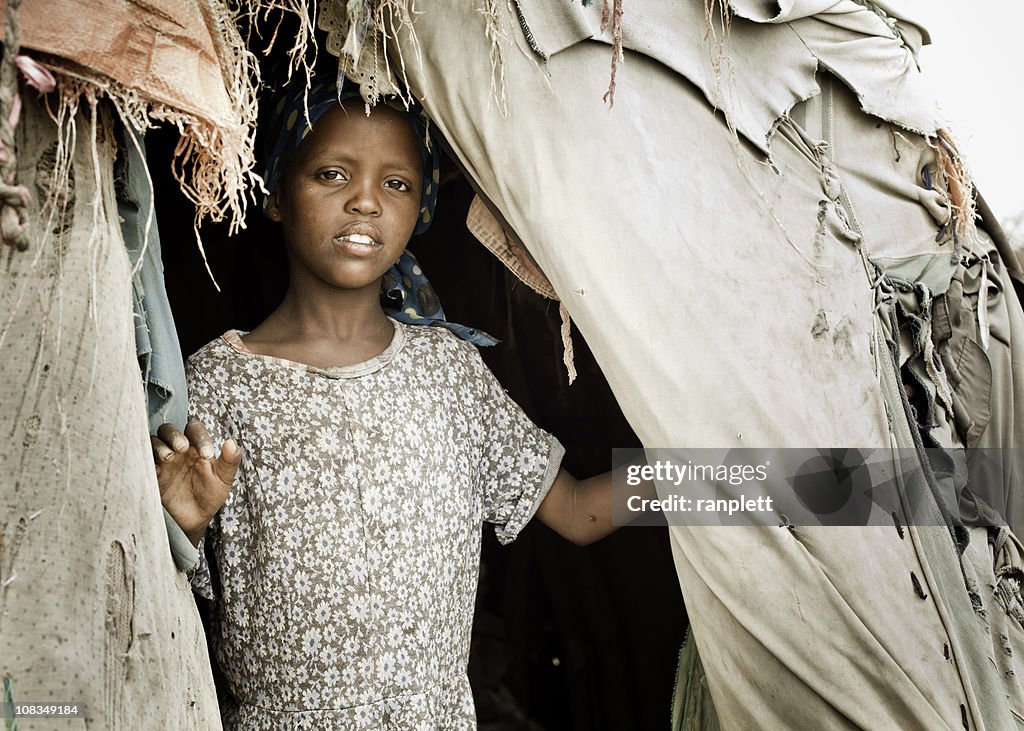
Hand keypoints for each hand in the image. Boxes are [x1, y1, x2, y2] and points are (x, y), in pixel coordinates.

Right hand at [151, 421, 240, 546]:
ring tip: (169, 458)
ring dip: (160, 447)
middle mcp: (177, 450)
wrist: (194, 520)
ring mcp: (162, 462)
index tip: (207, 454)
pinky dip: (147, 462)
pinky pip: (143, 463)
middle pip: (169, 430)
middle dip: (174, 436)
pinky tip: (155, 470)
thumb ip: (230, 461)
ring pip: (153, 443)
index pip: (194, 429)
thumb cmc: (209, 496)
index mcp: (195, 447)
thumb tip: (231, 442)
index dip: (199, 436)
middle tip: (182, 448)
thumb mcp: (223, 479)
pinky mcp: (151, 475)